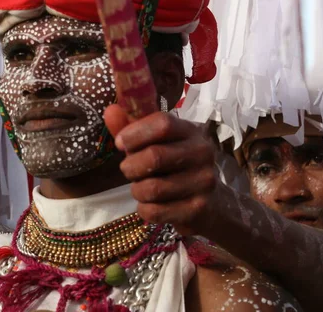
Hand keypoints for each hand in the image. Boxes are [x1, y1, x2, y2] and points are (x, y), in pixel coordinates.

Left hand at [104, 104, 219, 234]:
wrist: (212, 202)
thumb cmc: (174, 166)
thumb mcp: (155, 143)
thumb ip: (131, 127)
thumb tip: (110, 111)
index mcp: (190, 130)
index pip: (162, 123)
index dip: (135, 133)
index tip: (120, 143)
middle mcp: (202, 153)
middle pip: (154, 156)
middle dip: (130, 167)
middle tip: (129, 171)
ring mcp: (204, 181)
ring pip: (152, 188)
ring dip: (137, 190)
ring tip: (142, 188)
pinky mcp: (198, 208)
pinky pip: (155, 211)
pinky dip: (144, 210)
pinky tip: (152, 205)